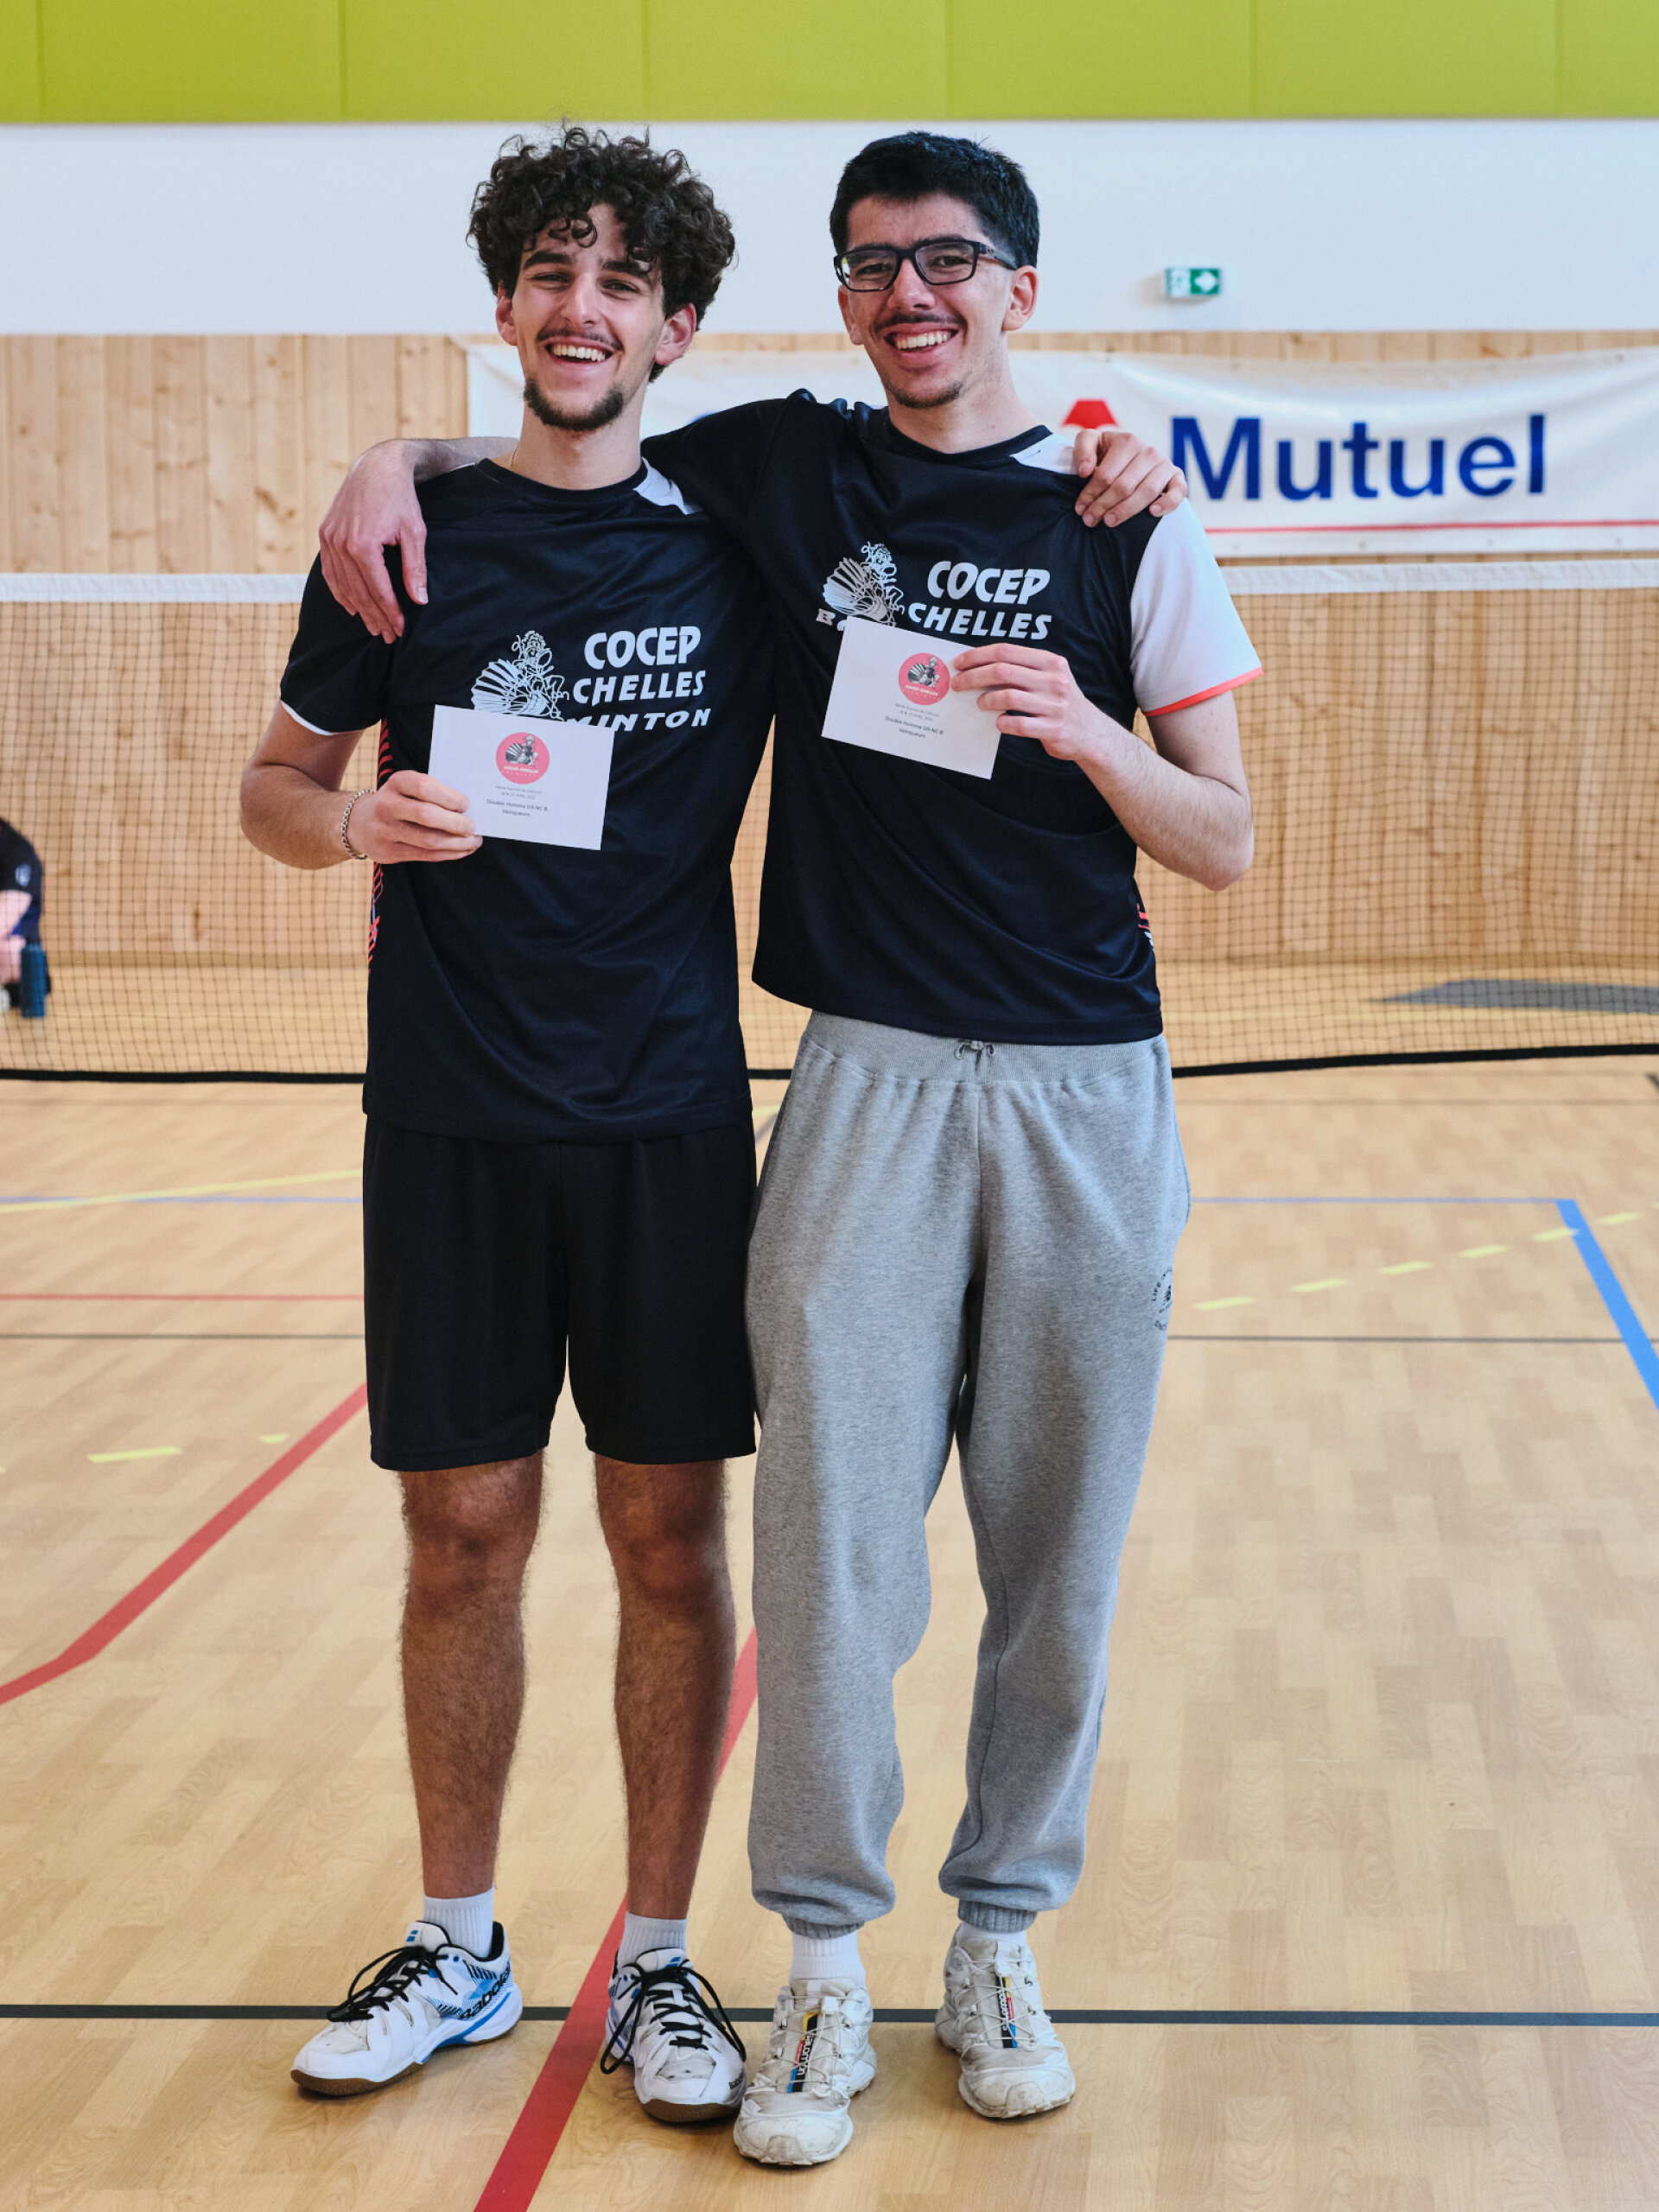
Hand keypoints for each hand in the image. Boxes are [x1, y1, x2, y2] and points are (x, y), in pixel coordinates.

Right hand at [319, 443, 428, 642]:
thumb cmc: (400, 498)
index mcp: (363, 544)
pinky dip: (339, 592)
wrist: (377, 467)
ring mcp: (329, 539)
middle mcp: (341, 544)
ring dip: (358, 610)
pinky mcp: (325, 534)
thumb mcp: (415, 532)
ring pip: (342, 586)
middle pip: (359, 593)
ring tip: (373, 626)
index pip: (378, 590)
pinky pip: (330, 572)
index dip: (390, 613)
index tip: (400, 629)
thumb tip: (419, 601)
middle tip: (388, 636)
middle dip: (375, 617)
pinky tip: (351, 607)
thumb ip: (415, 569)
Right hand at [350, 771, 479, 863]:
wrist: (358, 823)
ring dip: (457, 843)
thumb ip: (431, 794)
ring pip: (429, 840)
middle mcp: (387, 806)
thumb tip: (468, 810)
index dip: (448, 797)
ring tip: (473, 841)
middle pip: (427, 816)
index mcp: (395, 783)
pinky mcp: (390, 852)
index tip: (466, 805)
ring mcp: (386, 831)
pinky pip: (426, 856)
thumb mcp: (406, 789)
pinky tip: (462, 850)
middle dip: (456, 823)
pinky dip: (449, 854)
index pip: (424, 787)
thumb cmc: (396, 802)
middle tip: (472, 826)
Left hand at [951, 644, 1121, 764]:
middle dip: (973, 677)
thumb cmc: (1060, 703)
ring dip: (986, 700)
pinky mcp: (1053, 728)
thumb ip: (1022, 670)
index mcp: (1050, 662)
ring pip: (1007, 696)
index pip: (1006, 651)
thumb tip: (979, 668)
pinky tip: (998, 722)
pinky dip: (1002, 723)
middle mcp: (1054, 680)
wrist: (1090, 733)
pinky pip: (1017, 724)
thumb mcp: (1049, 678)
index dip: (977, 656)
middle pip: (1002, 671)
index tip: (959, 663)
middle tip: (957, 684)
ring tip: (980, 704)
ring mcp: (1054, 705)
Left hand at [1070, 426, 1187, 528]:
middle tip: (1090, 520)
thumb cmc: (1107, 452)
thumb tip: (1085, 471)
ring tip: (1109, 522)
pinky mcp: (1176, 477)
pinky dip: (1168, 503)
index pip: (1106, 474)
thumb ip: (1082, 449)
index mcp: (1127, 442)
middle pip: (1124, 486)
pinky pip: (1178, 491)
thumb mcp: (1091, 442)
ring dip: (1126, 510)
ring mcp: (1164, 464)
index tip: (1079, 509)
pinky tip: (1153, 513)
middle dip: (1103, 505)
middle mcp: (1148, 451)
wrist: (1130, 455)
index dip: (1090, 494)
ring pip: (1147, 492)